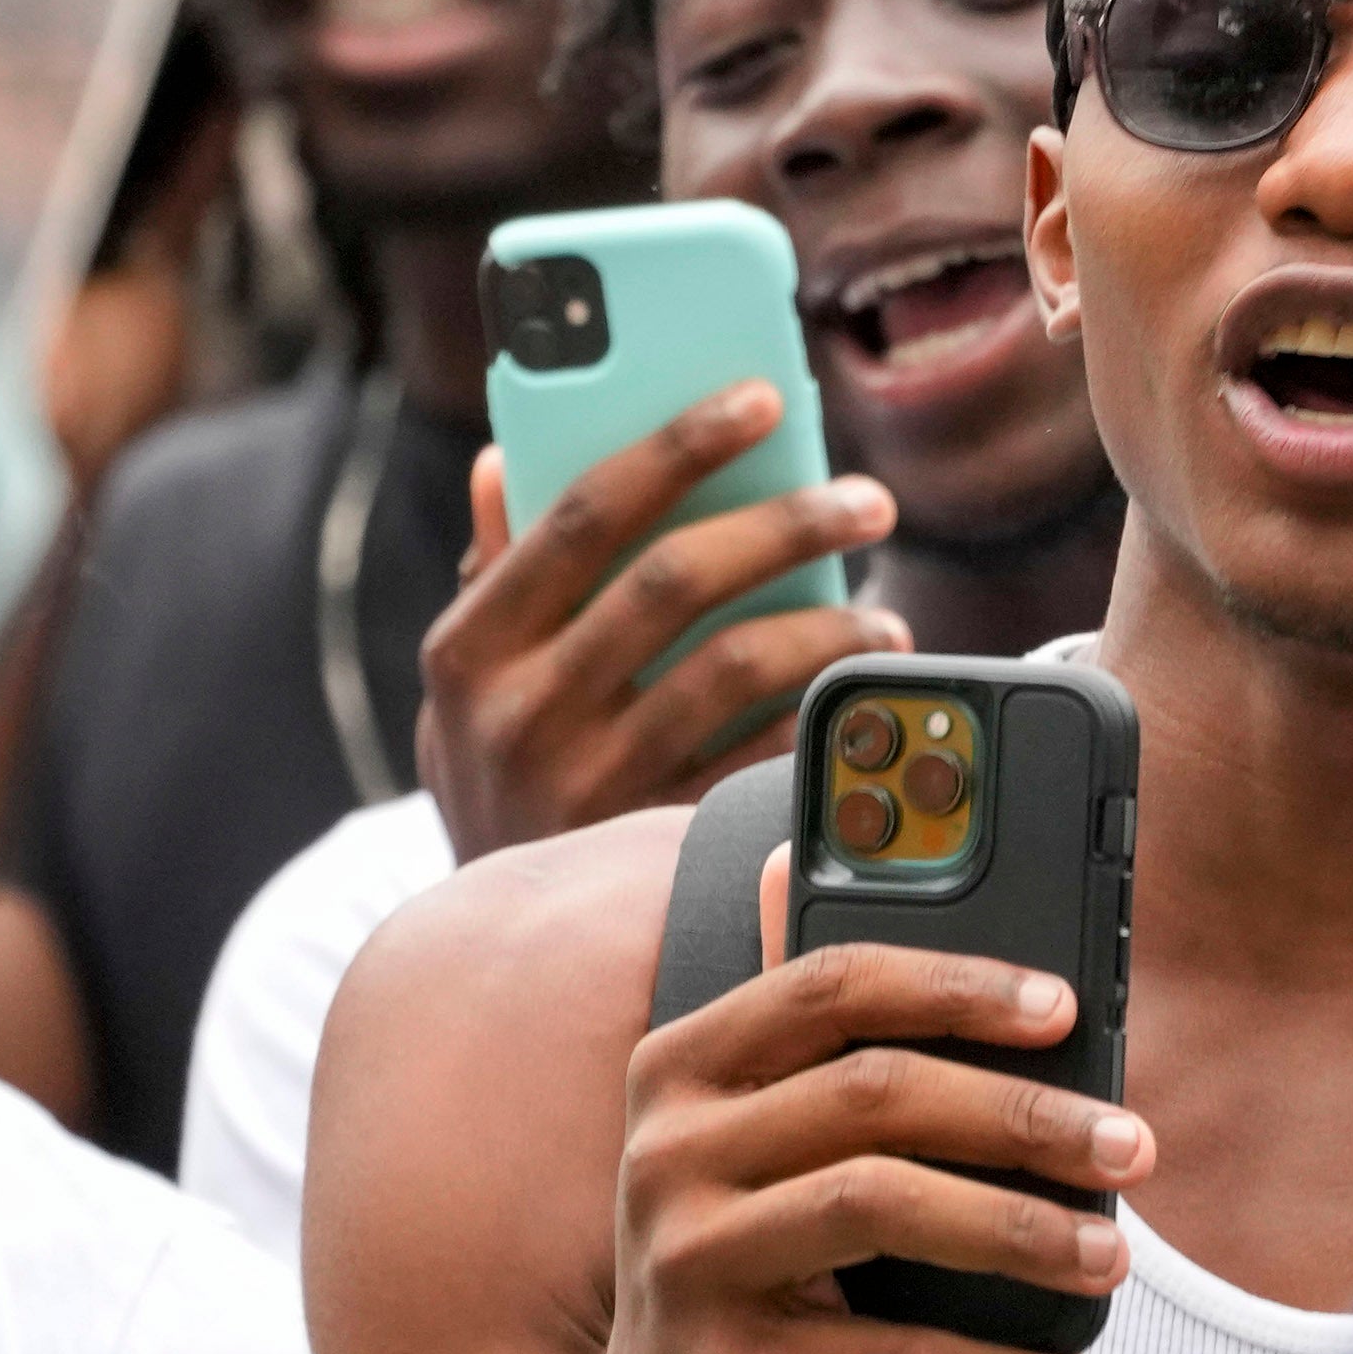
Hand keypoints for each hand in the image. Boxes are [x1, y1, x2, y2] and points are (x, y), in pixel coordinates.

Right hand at [415, 383, 905, 865]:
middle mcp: (520, 713)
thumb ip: (496, 574)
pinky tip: (863, 704)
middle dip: (787, 525)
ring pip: (736, 668)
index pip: (583, 512)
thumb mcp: (468, 686)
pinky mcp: (656, 848)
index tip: (760, 398)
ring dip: (830, 631)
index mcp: (469, 648)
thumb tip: (510, 458)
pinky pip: (764, 760)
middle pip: (675, 580)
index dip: (679, 446)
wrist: (496, 955)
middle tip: (868, 502)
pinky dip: (824, 721)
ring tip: (884, 624)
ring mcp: (589, 787)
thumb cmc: (502, 779)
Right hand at [573, 853, 1134, 1353]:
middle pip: (872, 1094)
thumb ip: (820, 1038)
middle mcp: (666, 1153)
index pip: (827, 987)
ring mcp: (688, 1262)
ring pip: (881, 1206)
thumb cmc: (757, 1267)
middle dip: (1021, 1114)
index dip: (955, 986)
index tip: (1064, 1009)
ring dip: (1022, 1231)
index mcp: (682, 1069)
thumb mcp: (764, 1148)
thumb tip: (865, 883)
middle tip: (1131, 1146)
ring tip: (1112, 1258)